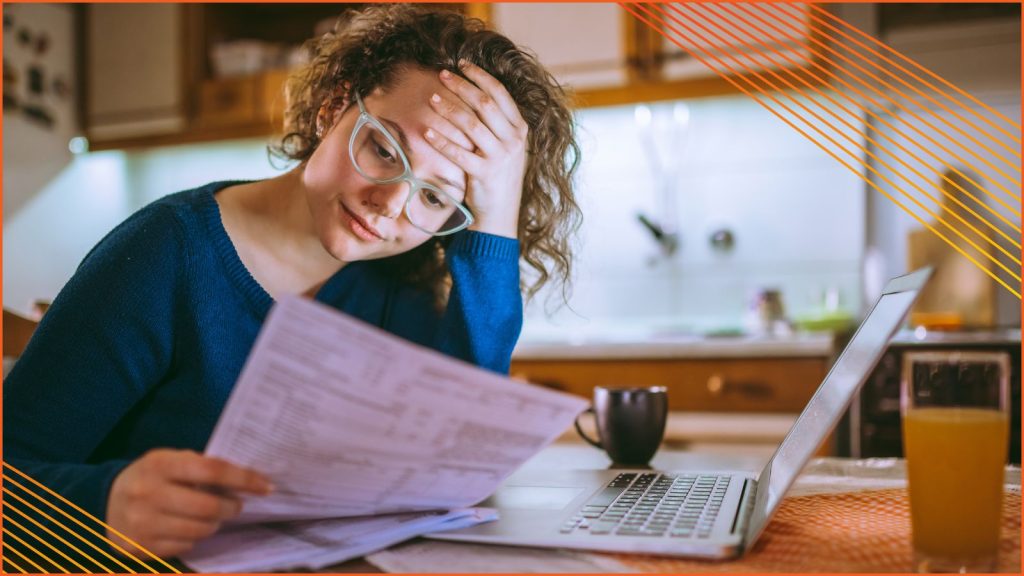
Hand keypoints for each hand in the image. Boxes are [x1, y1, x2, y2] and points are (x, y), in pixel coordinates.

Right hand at [106, 449, 272, 557]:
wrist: (105, 502)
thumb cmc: (150, 478)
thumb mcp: (169, 461)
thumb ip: (201, 466)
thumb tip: (245, 478)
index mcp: (160, 464)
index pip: (212, 470)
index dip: (243, 479)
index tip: (265, 486)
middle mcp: (148, 493)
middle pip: (208, 507)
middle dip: (231, 507)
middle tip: (235, 505)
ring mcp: (142, 523)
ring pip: (200, 530)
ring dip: (214, 523)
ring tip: (211, 515)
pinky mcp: (140, 547)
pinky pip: (185, 546)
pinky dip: (195, 537)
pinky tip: (188, 527)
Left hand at [425, 61, 527, 238]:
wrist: (500, 214)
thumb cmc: (498, 177)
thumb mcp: (506, 148)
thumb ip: (497, 124)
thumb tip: (474, 94)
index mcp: (520, 129)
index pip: (500, 93)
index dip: (480, 76)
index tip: (462, 64)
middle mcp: (513, 141)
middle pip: (485, 104)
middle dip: (462, 86)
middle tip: (442, 75)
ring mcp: (501, 158)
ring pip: (472, 125)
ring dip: (450, 109)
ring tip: (432, 98)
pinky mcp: (485, 174)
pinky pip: (459, 153)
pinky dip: (442, 141)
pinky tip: (427, 132)